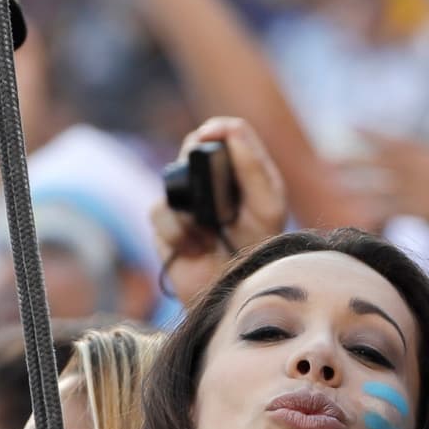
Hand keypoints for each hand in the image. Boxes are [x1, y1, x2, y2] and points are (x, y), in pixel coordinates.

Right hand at [152, 115, 290, 303]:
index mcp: (242, 174)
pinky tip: (197, 249)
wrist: (237, 298)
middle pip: (193, 147)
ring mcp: (186, 206)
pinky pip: (161, 214)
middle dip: (196, 155)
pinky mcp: (166, 230)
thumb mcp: (267, 206)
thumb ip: (253, 167)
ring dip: (193, 204)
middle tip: (207, 168)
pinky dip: (180, 232)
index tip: (213, 133)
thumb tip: (226, 130)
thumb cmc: (259, 252)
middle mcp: (212, 184)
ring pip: (173, 180)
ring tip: (212, 230)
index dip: (219, 129)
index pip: (228, 135)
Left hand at [340, 126, 428, 240]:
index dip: (372, 132)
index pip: (396, 139)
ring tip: (331, 187)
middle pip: (382, 161)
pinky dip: (377, 212)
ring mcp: (425, 188)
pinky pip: (396, 211)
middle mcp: (425, 167)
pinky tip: (357, 215)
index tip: (349, 125)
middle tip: (324, 160)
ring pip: (383, 186)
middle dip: (353, 160)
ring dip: (356, 186)